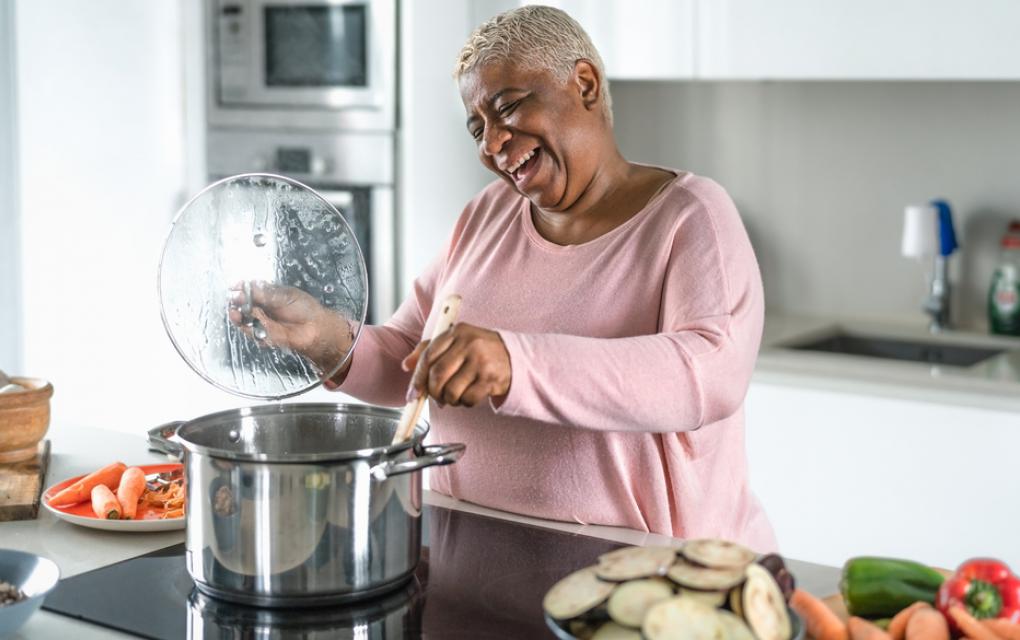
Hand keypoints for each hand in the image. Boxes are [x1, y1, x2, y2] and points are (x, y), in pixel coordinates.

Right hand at [228, 281, 352, 375]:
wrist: (316, 328)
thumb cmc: (305, 309)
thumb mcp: (286, 296)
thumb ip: (267, 294)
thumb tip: (249, 286)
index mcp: (267, 295)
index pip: (249, 290)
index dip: (241, 288)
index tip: (235, 286)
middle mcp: (262, 308)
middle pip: (242, 305)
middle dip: (237, 301)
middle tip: (236, 298)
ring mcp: (262, 322)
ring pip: (243, 320)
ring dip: (238, 316)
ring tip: (236, 312)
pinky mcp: (264, 336)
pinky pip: (252, 333)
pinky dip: (250, 329)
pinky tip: (251, 323)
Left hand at [402, 323, 510, 407]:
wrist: (516, 357)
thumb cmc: (480, 350)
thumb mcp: (456, 341)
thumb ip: (430, 349)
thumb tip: (407, 365)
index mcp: (457, 332)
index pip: (428, 355)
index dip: (418, 377)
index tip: (413, 392)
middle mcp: (469, 344)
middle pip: (438, 375)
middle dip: (433, 392)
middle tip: (436, 397)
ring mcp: (481, 361)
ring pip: (451, 391)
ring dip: (449, 400)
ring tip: (454, 397)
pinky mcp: (491, 379)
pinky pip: (468, 399)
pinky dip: (465, 403)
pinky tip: (469, 396)